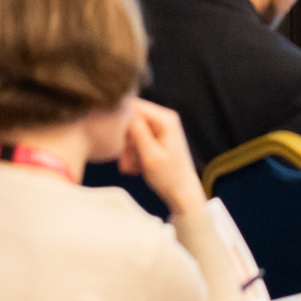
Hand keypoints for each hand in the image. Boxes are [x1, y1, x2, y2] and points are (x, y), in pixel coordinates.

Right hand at [119, 99, 205, 215]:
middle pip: (131, 120)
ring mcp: (159, 128)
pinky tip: (136, 168)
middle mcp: (163, 118)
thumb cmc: (169, 177)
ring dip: (128, 150)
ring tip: (132, 167)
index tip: (118, 143)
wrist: (182, 193)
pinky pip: (137, 140)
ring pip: (131, 132)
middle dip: (125, 141)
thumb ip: (138, 133)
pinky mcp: (155, 138)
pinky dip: (133, 154)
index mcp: (165, 119)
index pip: (134, 106)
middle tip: (126, 161)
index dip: (122, 123)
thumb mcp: (151, 156)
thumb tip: (124, 112)